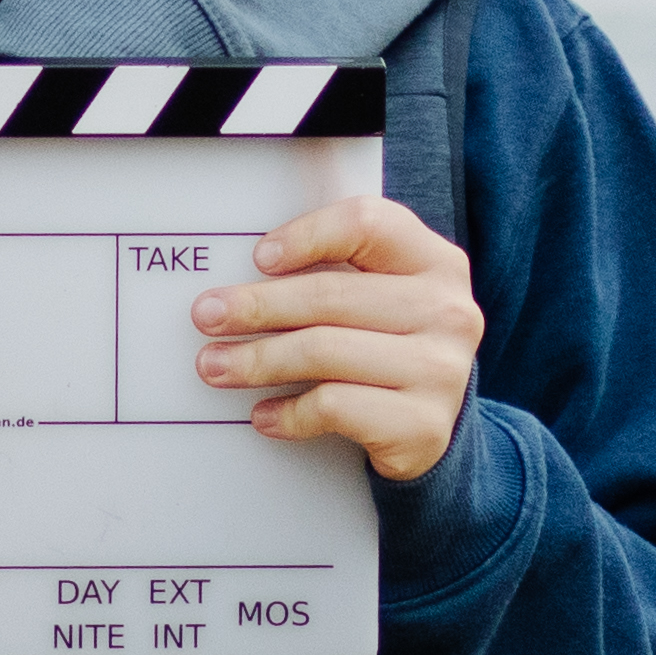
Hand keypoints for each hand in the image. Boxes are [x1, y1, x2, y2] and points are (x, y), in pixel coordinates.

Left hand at [200, 198, 480, 482]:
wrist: (430, 430)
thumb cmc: (387, 349)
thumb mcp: (380, 299)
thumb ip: (336, 273)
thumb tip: (242, 277)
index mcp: (436, 262)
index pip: (368, 224)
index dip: (308, 235)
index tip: (259, 258)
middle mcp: (448, 311)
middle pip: (331, 295)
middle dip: (257, 306)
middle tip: (206, 316)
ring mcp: (440, 371)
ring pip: (324, 352)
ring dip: (257, 360)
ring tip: (215, 366)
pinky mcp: (422, 426)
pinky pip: (334, 407)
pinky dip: (288, 412)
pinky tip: (263, 415)